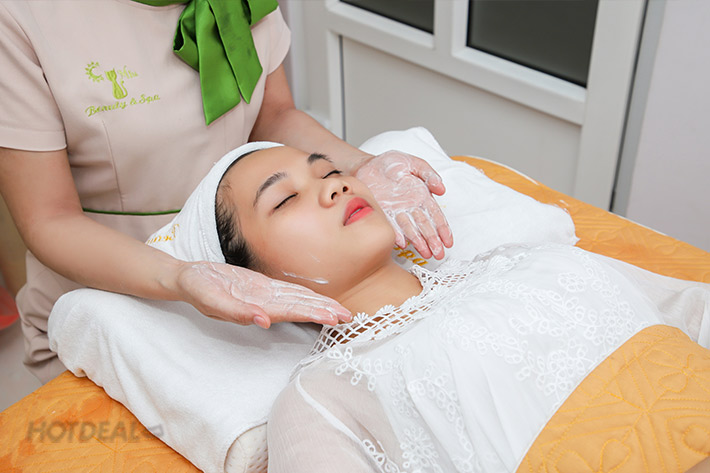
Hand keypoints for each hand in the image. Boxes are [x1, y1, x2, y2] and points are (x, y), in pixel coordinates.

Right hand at [175, 261, 351, 327]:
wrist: (187, 278)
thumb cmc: (196, 288)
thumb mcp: (210, 298)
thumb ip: (236, 312)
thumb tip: (263, 322)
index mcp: (256, 308)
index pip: (291, 312)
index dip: (313, 314)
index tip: (333, 319)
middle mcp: (265, 304)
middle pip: (300, 308)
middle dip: (324, 312)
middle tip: (349, 317)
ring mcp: (264, 295)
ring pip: (297, 300)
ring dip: (319, 305)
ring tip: (340, 311)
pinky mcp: (261, 286)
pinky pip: (287, 290)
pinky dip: (305, 294)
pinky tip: (318, 298)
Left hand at [355, 151, 452, 258]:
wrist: (367, 165)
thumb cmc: (391, 163)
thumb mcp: (413, 163)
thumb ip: (428, 173)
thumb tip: (441, 188)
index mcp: (421, 196)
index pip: (435, 216)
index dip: (443, 229)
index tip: (448, 242)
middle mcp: (411, 207)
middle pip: (425, 226)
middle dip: (433, 241)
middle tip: (439, 254)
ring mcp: (397, 212)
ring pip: (411, 230)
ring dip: (419, 242)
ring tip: (426, 254)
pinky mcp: (382, 213)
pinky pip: (391, 226)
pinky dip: (396, 235)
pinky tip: (402, 244)